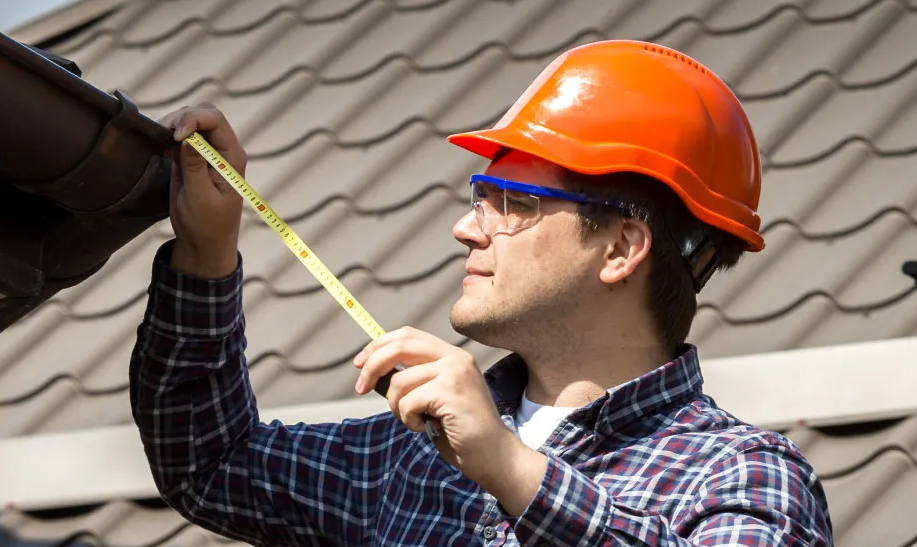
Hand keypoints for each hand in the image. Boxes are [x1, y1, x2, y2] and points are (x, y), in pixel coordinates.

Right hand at [158, 104, 246, 278]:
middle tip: (164, 135)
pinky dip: (170, 135)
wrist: (204, 243)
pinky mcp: (193, 158)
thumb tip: (190, 137)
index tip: (175, 136)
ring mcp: (208, 153)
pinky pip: (183, 136)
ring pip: (192, 121)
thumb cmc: (207, 225)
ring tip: (161, 142)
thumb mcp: (200, 198)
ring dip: (174, 125)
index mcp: (232, 157)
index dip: (193, 119)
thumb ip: (194, 167)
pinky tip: (162, 150)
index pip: (216, 120)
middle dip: (183, 117)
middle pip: (205, 114)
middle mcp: (223, 150)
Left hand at [353, 327, 544, 503]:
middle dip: (373, 365)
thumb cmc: (460, 431)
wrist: (493, 455)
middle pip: (400, 345)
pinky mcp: (450, 391)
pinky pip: (408, 402)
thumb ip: (414, 380)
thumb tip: (374, 370)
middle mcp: (455, 357)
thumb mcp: (434, 397)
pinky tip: (425, 427)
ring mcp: (455, 372)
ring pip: (399, 381)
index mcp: (452, 355)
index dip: (379, 345)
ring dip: (397, 407)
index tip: (360, 363)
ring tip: (415, 421)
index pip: (408, 335)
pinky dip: (408, 419)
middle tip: (360, 387)